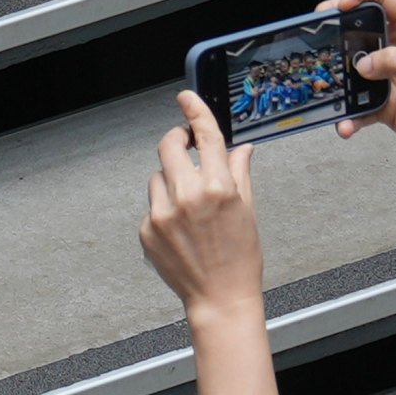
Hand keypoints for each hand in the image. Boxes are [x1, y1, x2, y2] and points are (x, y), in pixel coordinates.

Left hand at [140, 89, 264, 322]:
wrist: (220, 297)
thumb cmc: (240, 257)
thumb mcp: (248, 210)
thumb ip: (239, 173)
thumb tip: (240, 149)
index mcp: (218, 187)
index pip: (205, 136)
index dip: (195, 111)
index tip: (185, 97)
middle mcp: (188, 196)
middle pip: (168, 146)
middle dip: (176, 141)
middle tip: (184, 146)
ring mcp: (163, 213)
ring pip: (158, 176)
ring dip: (170, 181)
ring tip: (189, 207)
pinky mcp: (147, 229)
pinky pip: (152, 205)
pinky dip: (164, 209)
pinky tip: (181, 230)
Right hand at [325, 0, 395, 165]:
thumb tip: (363, 63)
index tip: (343, 3)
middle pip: (360, 31)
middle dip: (338, 32)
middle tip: (320, 35)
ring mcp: (389, 77)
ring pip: (354, 72)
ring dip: (341, 81)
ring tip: (333, 87)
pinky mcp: (384, 104)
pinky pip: (359, 107)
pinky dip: (350, 116)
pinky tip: (348, 122)